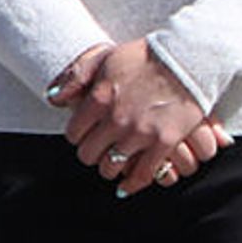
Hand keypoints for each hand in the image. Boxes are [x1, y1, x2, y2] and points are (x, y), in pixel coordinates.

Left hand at [47, 37, 225, 196]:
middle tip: (98, 150)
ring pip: (111, 167)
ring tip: (113, 163)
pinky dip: (132, 183)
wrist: (188, 59)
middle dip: (91, 154)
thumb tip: (53, 99)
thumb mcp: (104, 57)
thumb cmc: (145, 57)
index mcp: (99, 98)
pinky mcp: (164, 143)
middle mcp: (116, 119)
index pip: (74, 133)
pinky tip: (126, 185)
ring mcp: (141, 133)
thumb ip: (75, 78)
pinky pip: (142, 174)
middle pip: (89, 154)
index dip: (78, 136)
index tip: (85, 135)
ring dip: (110, 168)